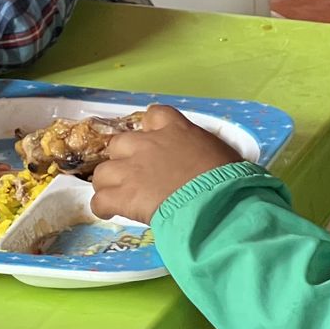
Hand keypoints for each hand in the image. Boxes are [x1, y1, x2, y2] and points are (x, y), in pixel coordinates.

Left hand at [91, 105, 241, 223]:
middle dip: (124, 159)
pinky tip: (112, 213)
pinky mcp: (122, 195)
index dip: (150, 130)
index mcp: (174, 129)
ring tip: (119, 197)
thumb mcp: (220, 153)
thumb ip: (203, 151)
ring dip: (109, 184)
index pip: (153, 115)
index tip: (155, 144)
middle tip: (136, 176)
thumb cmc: (230, 179)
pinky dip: (103, 208)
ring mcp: (130, 169)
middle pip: (119, 144)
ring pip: (102, 172)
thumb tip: (207, 163)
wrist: (218, 203)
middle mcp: (146, 144)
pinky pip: (99, 200)